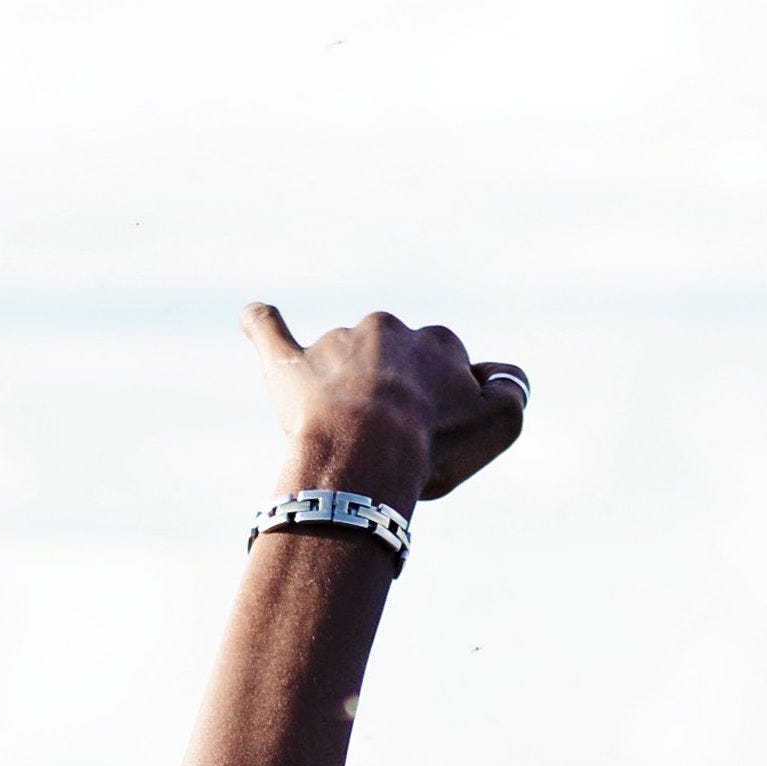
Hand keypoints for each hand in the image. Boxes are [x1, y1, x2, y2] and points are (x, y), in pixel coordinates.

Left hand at [241, 304, 527, 511]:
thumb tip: (501, 377)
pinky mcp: (289, 358)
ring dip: (344, 389)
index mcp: (438, 342)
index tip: (432, 437)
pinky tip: (254, 314)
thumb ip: (512, 394)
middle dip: (392, 395)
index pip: (446, 368)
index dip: (441, 407)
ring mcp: (337, 341)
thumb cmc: (431, 444)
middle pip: (394, 362)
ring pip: (342, 360)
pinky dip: (261, 322)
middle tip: (389, 443)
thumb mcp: (498, 425)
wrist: (365, 451)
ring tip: (344, 436)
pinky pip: (269, 329)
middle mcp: (389, 330)